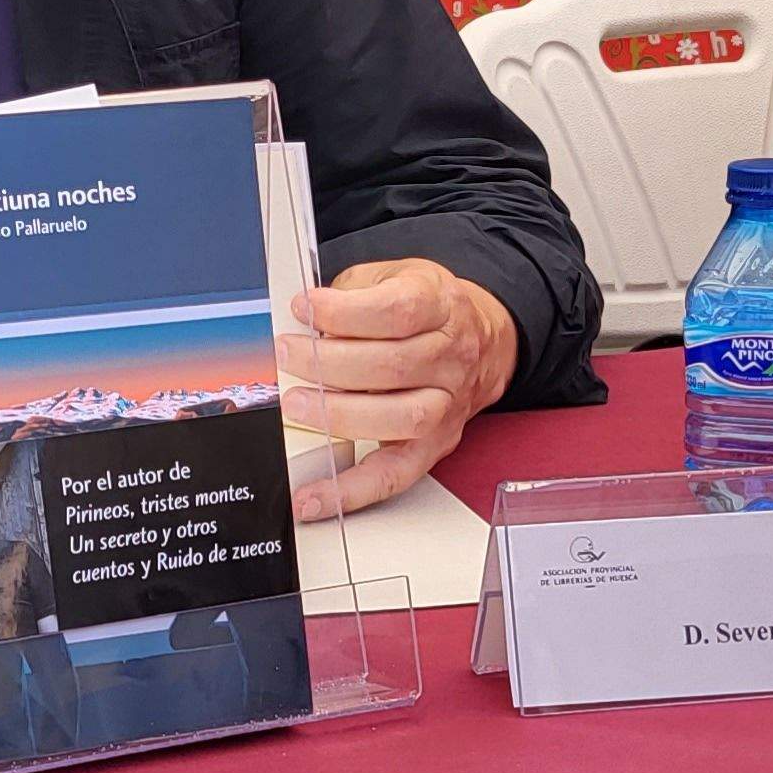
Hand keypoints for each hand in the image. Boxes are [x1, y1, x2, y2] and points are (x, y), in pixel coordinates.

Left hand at [283, 258, 517, 520]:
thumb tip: (299, 318)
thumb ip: (350, 292)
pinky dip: (352, 490)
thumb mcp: (392, 276)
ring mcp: (447, 405)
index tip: (304, 309)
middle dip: (329, 362)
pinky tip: (314, 495)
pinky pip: (396, 475)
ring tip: (299, 404)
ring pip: (400, 417)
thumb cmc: (427, 308)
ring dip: (341, 415)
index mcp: (440, 305)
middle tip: (288, 355)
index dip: (345, 312)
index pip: (397, 310)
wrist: (483, 339)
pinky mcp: (435, 445)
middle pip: (393, 364)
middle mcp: (450, 356)